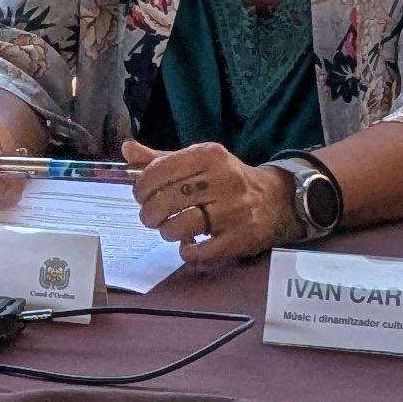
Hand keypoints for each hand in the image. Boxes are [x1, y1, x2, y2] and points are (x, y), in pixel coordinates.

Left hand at [121, 135, 297, 269]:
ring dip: (166, 232)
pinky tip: (187, 245)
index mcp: (210, 155)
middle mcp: (223, 179)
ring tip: (169, 229)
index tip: (141, 195)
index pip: (160, 170)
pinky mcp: (240, 237)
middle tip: (150, 217)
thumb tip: (127, 150)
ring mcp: (234, 210)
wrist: (275, 199)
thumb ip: (161, 158)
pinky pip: (201, 251)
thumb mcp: (198, 161)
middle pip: (167, 200)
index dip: (142, 186)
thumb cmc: (227, 179)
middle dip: (149, 213)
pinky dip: (187, 252)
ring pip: (181, 226)